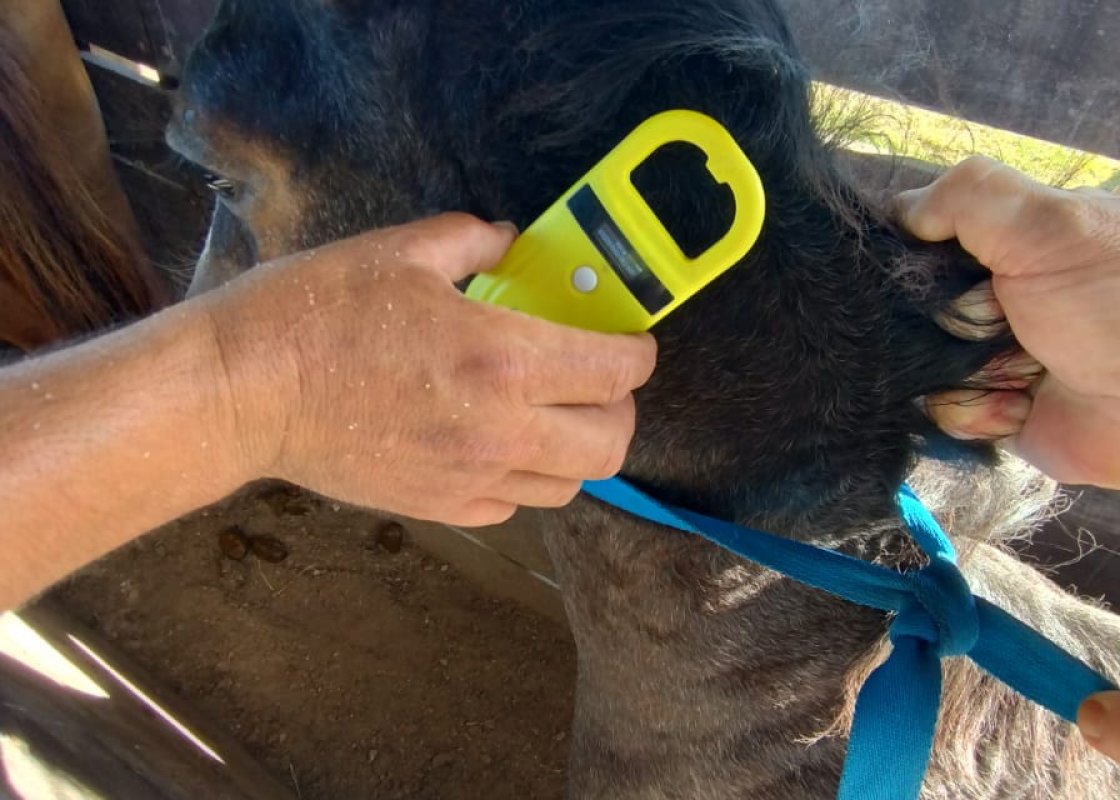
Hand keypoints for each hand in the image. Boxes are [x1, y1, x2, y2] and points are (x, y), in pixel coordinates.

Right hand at [199, 213, 656, 525]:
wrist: (245, 391)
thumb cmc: (317, 312)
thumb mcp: (402, 252)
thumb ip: (474, 241)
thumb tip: (512, 240)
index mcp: (502, 357)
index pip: (615, 371)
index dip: (637, 354)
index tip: (630, 342)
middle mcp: (501, 428)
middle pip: (612, 444)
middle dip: (621, 409)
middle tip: (599, 381)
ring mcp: (472, 477)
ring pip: (570, 485)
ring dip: (576, 448)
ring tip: (553, 414)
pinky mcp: (439, 508)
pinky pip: (515, 506)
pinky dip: (525, 477)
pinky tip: (499, 443)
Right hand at [897, 157, 1119, 511]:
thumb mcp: (1052, 223)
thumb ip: (969, 196)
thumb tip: (897, 209)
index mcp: (1023, 239)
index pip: (934, 231)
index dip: (914, 247)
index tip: (918, 261)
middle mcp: (1005, 295)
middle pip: (917, 300)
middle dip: (938, 313)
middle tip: (991, 317)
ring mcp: (997, 356)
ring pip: (923, 359)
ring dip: (961, 367)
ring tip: (1020, 369)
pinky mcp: (997, 413)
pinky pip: (945, 411)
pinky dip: (977, 409)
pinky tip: (1020, 405)